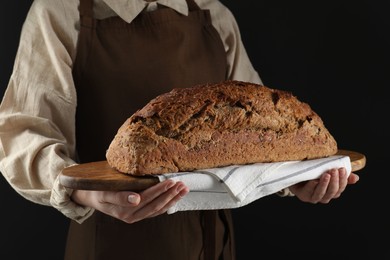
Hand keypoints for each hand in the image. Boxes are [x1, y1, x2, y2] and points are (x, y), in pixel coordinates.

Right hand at [71, 179, 188, 222]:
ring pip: (158, 209)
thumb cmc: (97, 191)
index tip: (171, 181)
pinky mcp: (140, 213)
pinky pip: (156, 210)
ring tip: (184, 189)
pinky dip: (168, 203)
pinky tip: (176, 197)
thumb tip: (136, 199)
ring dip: (173, 199)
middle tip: (182, 184)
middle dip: (170, 194)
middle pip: (156, 205)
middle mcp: (132, 216)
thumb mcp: (104, 192)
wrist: (91, 197)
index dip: (160, 190)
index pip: (147, 199)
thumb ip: (119, 196)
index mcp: (125, 211)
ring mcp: (137, 216)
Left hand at [289, 167, 358, 203]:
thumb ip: (341, 174)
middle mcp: (324, 196)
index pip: (341, 188)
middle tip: (333, 170)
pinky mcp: (303, 196)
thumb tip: (356, 178)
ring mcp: (314, 197)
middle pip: (333, 192)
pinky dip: (312, 187)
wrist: (296, 172)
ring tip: (326, 175)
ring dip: (324, 185)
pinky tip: (314, 181)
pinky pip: (309, 193)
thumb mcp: (328, 169)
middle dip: (335, 181)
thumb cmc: (314, 171)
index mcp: (332, 191)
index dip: (343, 179)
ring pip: (322, 194)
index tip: (342, 169)